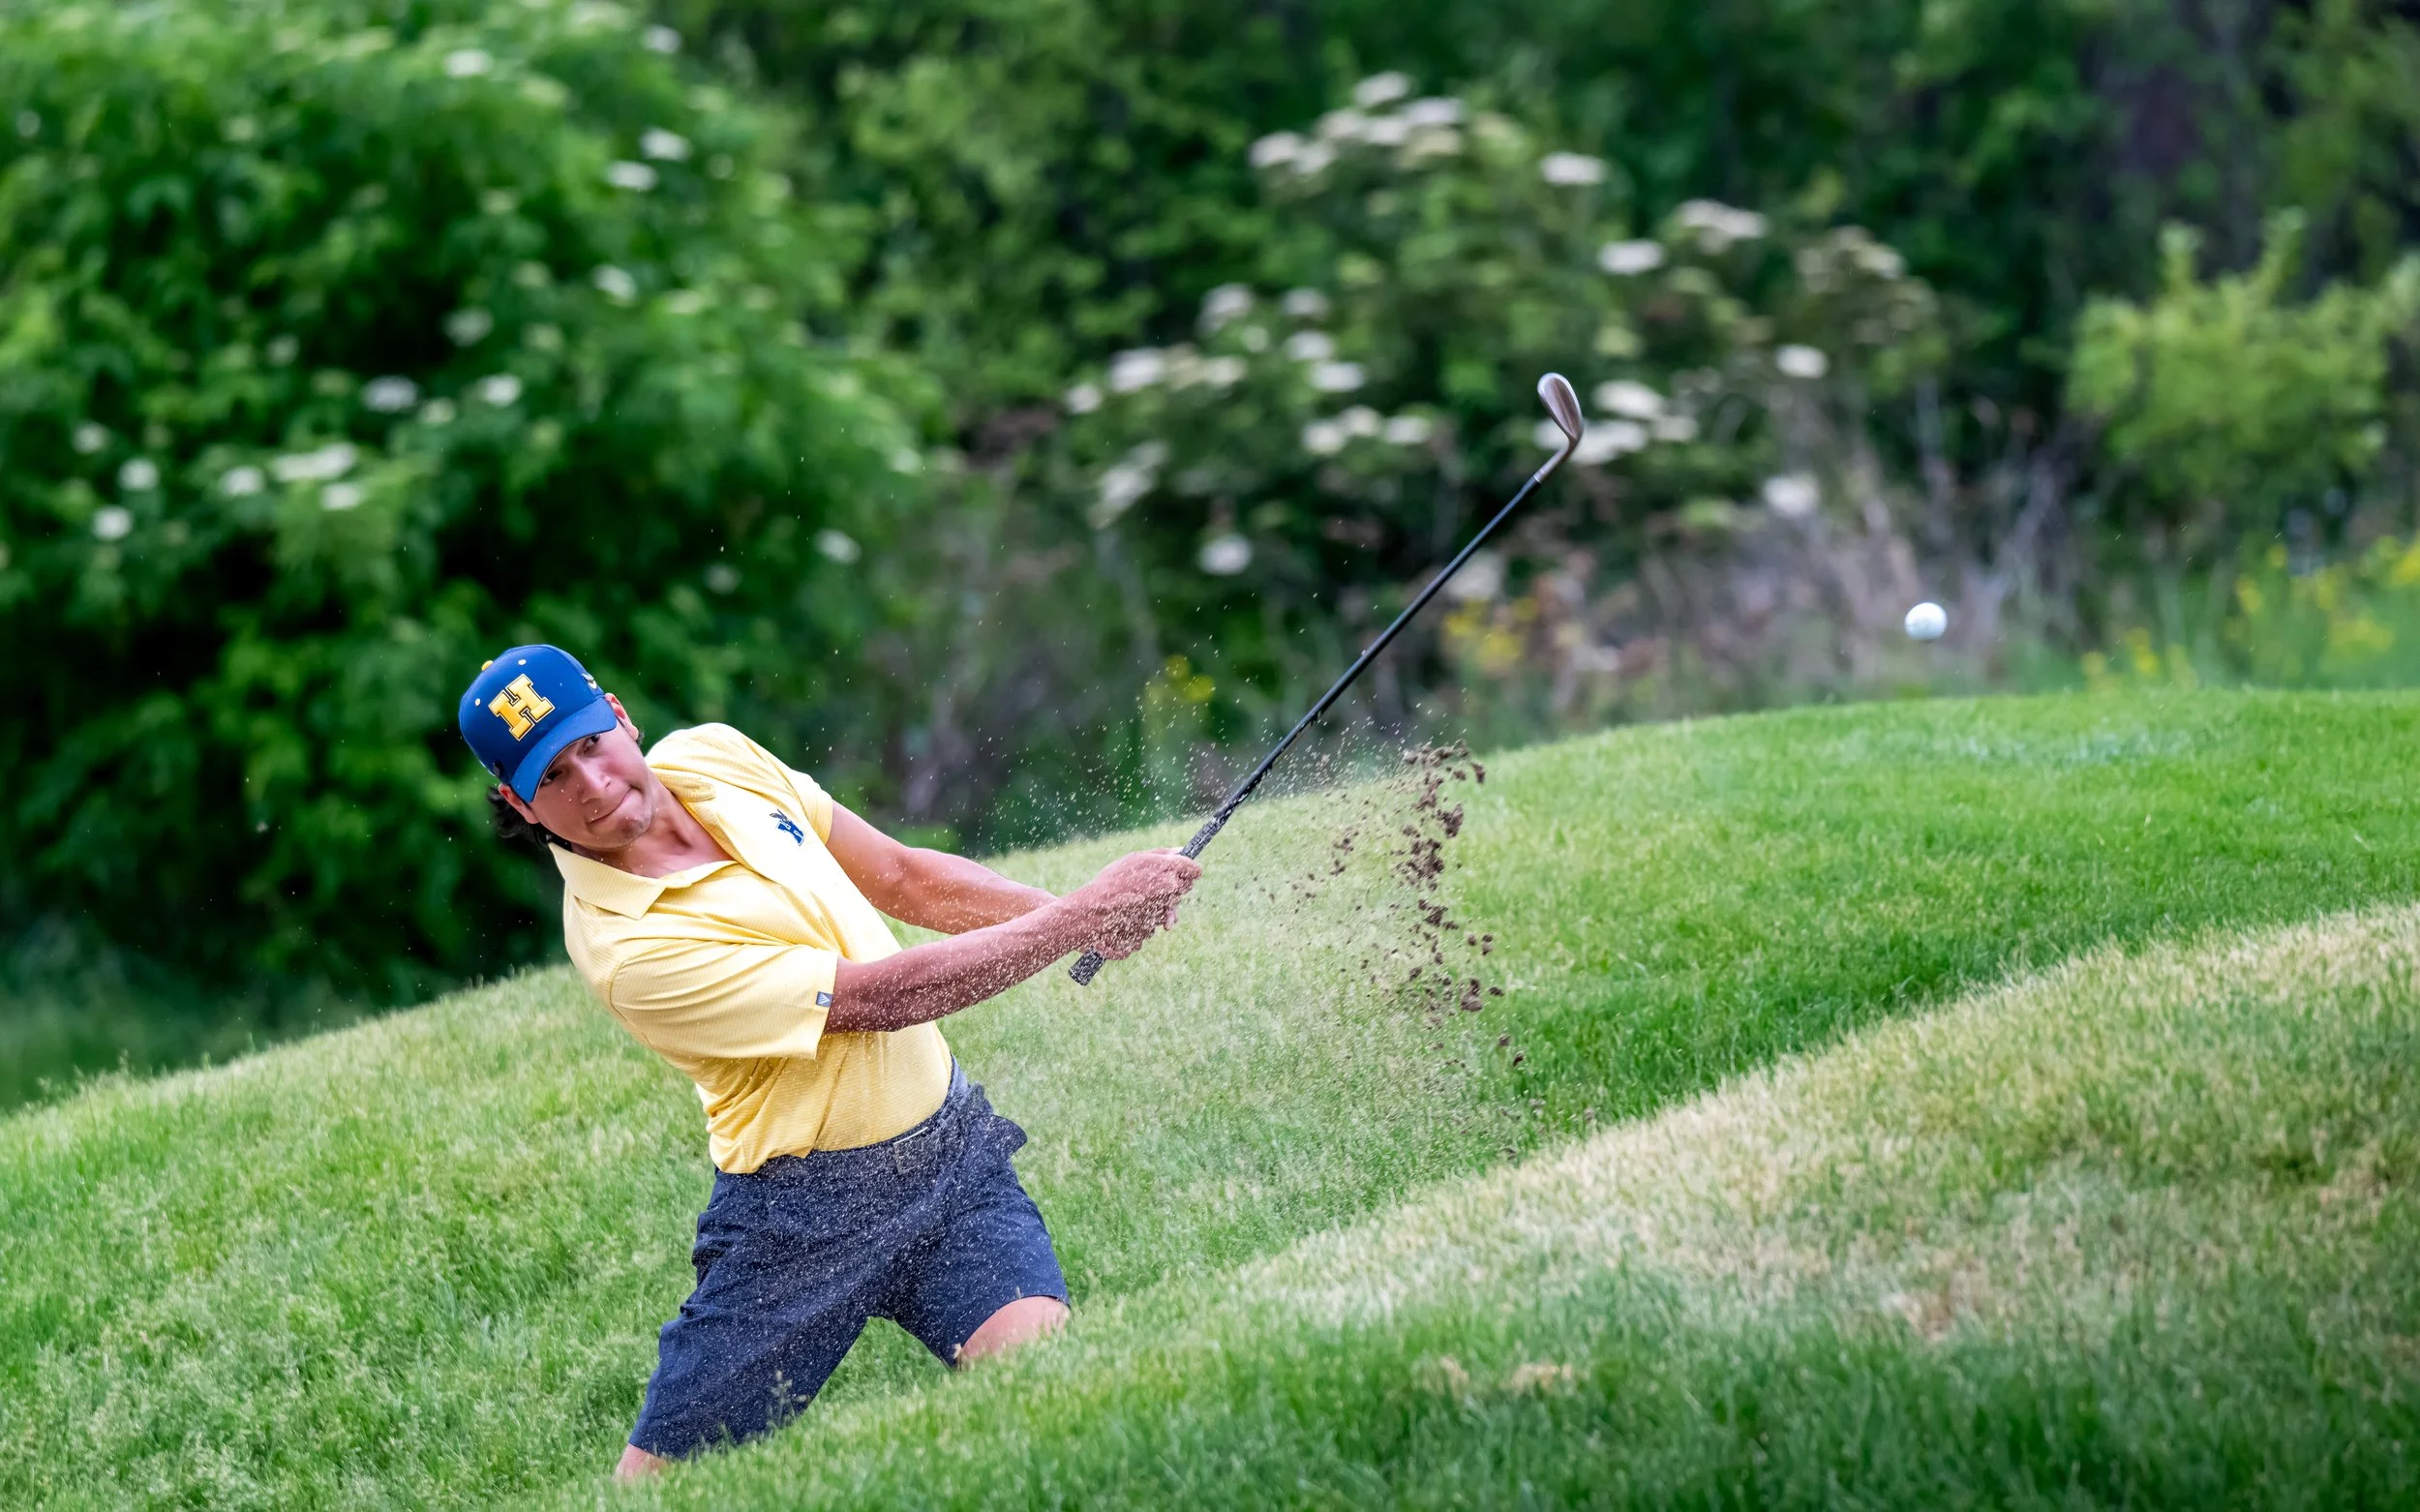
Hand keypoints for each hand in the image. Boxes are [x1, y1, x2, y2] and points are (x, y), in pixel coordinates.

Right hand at [1077, 848, 1198, 959]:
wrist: (1092, 911)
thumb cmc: (1111, 881)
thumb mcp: (1135, 859)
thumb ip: (1162, 855)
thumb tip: (1180, 852)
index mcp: (1167, 870)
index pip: (1194, 870)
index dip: (1188, 871)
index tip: (1184, 872)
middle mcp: (1169, 891)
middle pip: (1184, 889)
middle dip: (1173, 887)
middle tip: (1152, 884)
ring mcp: (1163, 912)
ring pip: (1168, 908)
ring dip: (1158, 905)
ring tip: (1135, 900)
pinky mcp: (1153, 929)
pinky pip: (1155, 924)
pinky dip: (1145, 921)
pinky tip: (1129, 915)